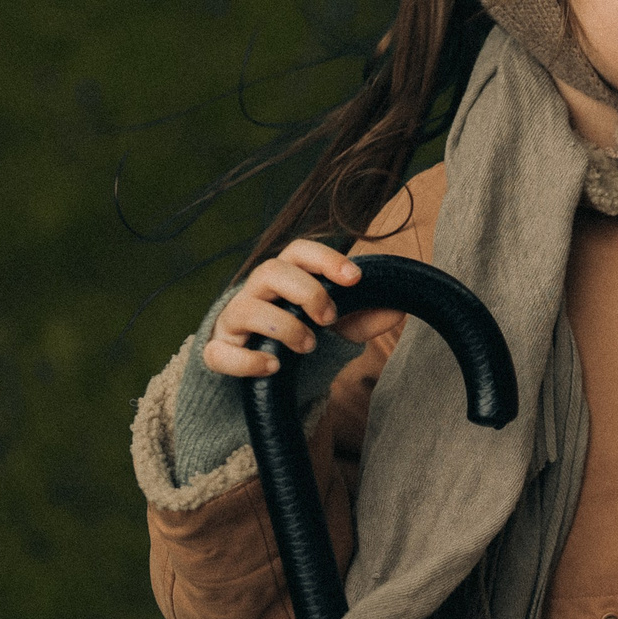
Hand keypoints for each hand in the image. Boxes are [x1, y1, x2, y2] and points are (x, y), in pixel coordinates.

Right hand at [202, 241, 406, 378]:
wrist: (265, 368)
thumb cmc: (303, 332)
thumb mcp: (339, 325)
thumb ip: (365, 316)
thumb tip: (398, 308)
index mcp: (286, 275)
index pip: (299, 251)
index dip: (325, 259)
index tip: (355, 278)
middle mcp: (256, 291)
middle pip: (270, 270)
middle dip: (306, 291)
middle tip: (329, 318)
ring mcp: (234, 320)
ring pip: (245, 308)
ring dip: (283, 326)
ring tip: (308, 346)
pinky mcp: (219, 351)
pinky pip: (220, 352)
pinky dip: (246, 360)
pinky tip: (273, 366)